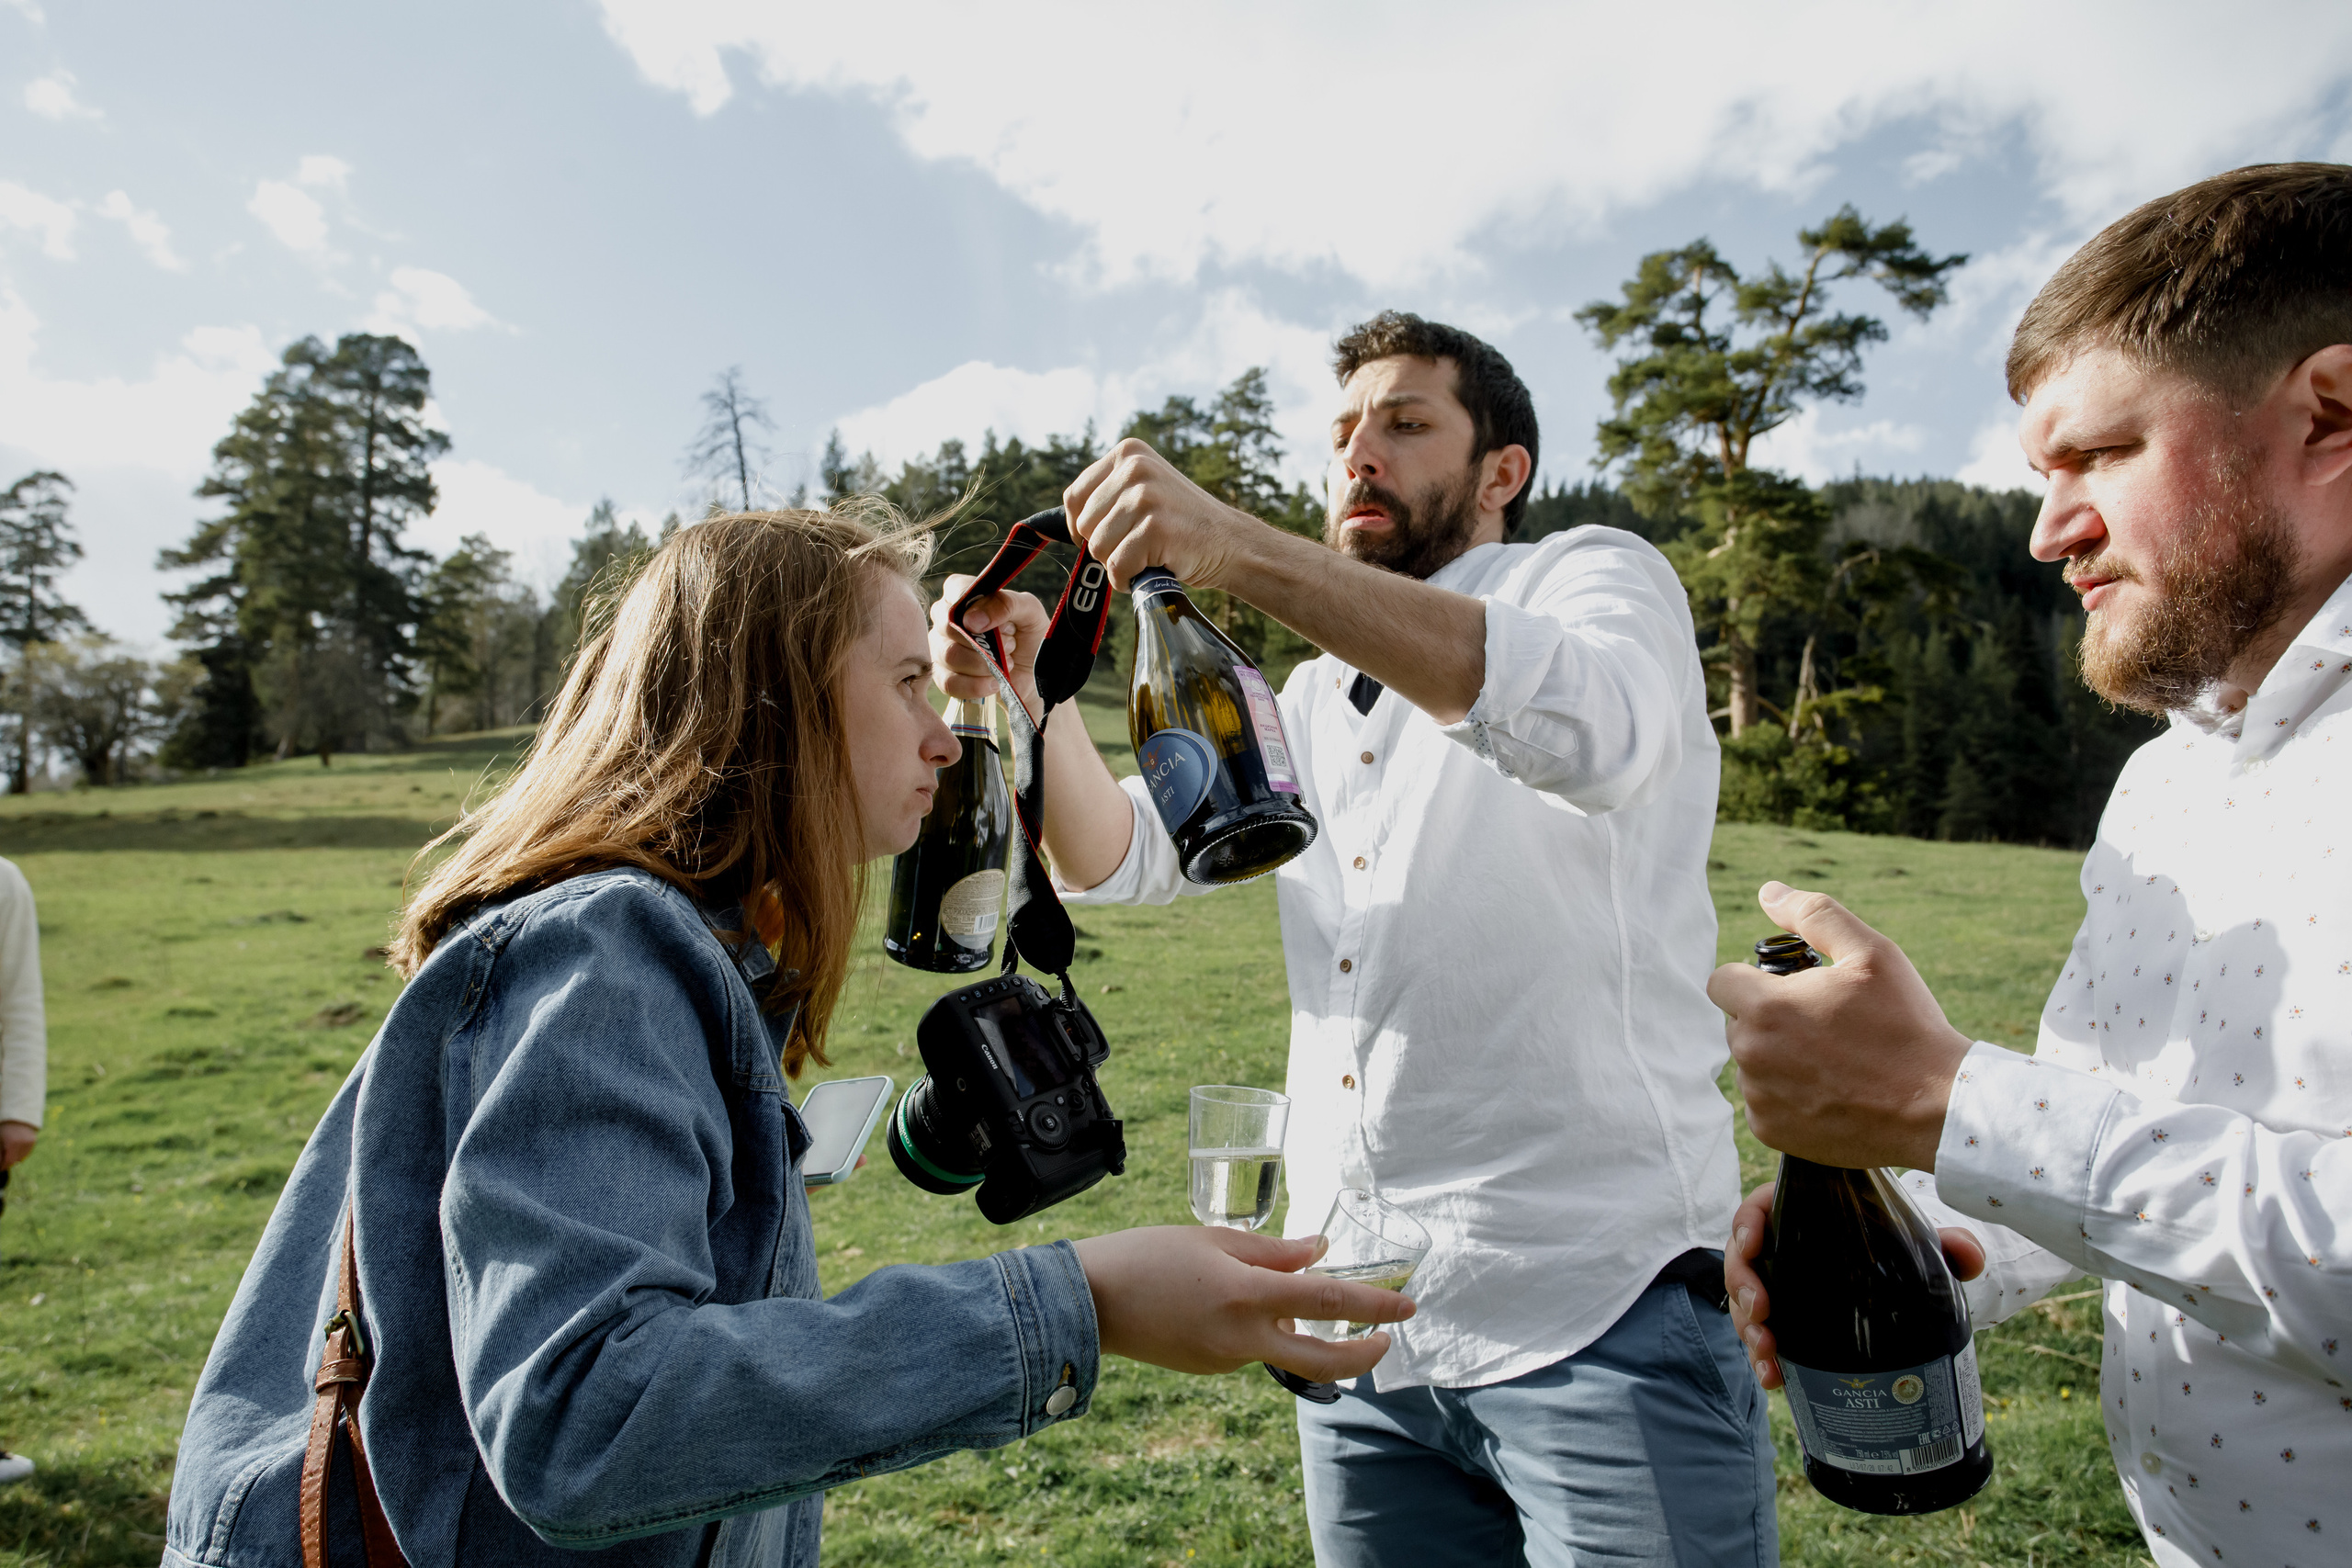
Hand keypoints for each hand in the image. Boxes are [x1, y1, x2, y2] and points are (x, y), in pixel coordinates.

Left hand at [0, 1120, 34, 1168]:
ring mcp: (29, 1143)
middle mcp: (22, 1144)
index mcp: (11, 1143)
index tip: (0, 1168)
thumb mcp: (0, 1139)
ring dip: (14, 1158)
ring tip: (9, 1154)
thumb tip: (1, 1163)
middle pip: (14, 1161)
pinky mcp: (33, 1142)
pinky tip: (15, 1149)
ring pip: (20, 1158)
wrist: (18, 1115)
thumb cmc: (4, 1127)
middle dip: (7, 1163)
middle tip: (2, 1164)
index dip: (2, 1166)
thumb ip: (0, 1152)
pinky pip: (26, 1152)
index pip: (7, 1161)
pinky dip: (20, 1153)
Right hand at [928, 574, 1046, 713]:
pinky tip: (994, 683)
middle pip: (948, 626)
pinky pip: (949, 682)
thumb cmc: (1029, 636)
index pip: (955, 589)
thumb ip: (1006, 604)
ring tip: (1006, 663)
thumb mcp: (1029, 612)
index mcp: (964, 593)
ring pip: (950, 655)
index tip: (998, 625)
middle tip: (1010, 644)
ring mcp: (941, 647)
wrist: (1033, 676)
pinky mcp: (943, 676)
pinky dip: (976, 685)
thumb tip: (972, 619)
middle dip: (985, 640)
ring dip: (984, 664)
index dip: (976, 607)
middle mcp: (946, 618)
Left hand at [1063, 439, 1258, 592]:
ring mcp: (1145, 496)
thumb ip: (1108, 494)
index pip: (1075, 497)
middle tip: (1138, 545)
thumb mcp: (1144, 489)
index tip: (1101, 538)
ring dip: (1119, 563)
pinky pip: (1118, 567)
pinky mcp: (1155, 528)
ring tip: (1148, 555)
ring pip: (1099, 548)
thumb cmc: (1180, 523)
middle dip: (1105, 546)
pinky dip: (1129, 579)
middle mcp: (1135, 467)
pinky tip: (1151, 569)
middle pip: (1085, 525)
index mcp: (1128, 452)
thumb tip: (1063, 523)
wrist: (1229, 542)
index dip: (1081, 527)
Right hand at [1073, 1225, 1413, 1380]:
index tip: (1408, 1306)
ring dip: (1300, 1328)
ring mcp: (1225, 1361)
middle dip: (1363, 1353)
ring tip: (1288, 1291)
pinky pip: (1250, 1348)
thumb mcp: (1212, 1240)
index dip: (1374, 1304)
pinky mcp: (1208, 1369)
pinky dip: (1260, 1328)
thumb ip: (1272, 1252)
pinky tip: (1232, 1302)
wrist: (1087, 1301)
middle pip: (1323, 1359)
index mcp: (1246, 1296)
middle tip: (1387, 1339)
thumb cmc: (1147, 1256)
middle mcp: (1242, 1338)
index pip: (1327, 1300)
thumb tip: (1319, 1251)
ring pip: (1282, 1348)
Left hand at [1706, 882, 1973, 1171]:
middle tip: (1825, 1026)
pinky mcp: (1770, 1132)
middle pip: (1738, 1023)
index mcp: (1764, 1007)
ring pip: (1752, 1064)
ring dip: (1778, 1058)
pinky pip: (1764, 1102)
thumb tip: (1769, 892)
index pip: (1721, 982)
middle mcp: (1751, 1054)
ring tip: (1834, 1061)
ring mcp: (1759, 1097)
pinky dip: (1787, 1097)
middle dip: (1769, 1018)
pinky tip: (1830, 1092)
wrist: (1936, 1106)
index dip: (1753, 980)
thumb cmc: (1905, 1025)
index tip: (1790, 990)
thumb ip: (1814, 915)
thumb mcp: (1871, 953)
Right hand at [1724, 1181, 1986, 1388]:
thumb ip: (1947, 1242)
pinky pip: (1760, 1336)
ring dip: (1748, 1330)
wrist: (1898, 1281)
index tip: (1752, 1245)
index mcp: (1801, 1215)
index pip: (1758, 1208)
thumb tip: (1968, 1254)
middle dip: (1743, 1289)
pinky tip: (1775, 1379)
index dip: (1746, 1225)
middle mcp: (1780, 1249)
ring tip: (1769, 1356)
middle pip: (1742, 1262)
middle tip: (1763, 1313)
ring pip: (1743, 1303)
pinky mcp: (1782, 1321)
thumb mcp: (1921, 1244)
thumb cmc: (1898, 1249)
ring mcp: (1777, 1287)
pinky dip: (1763, 1359)